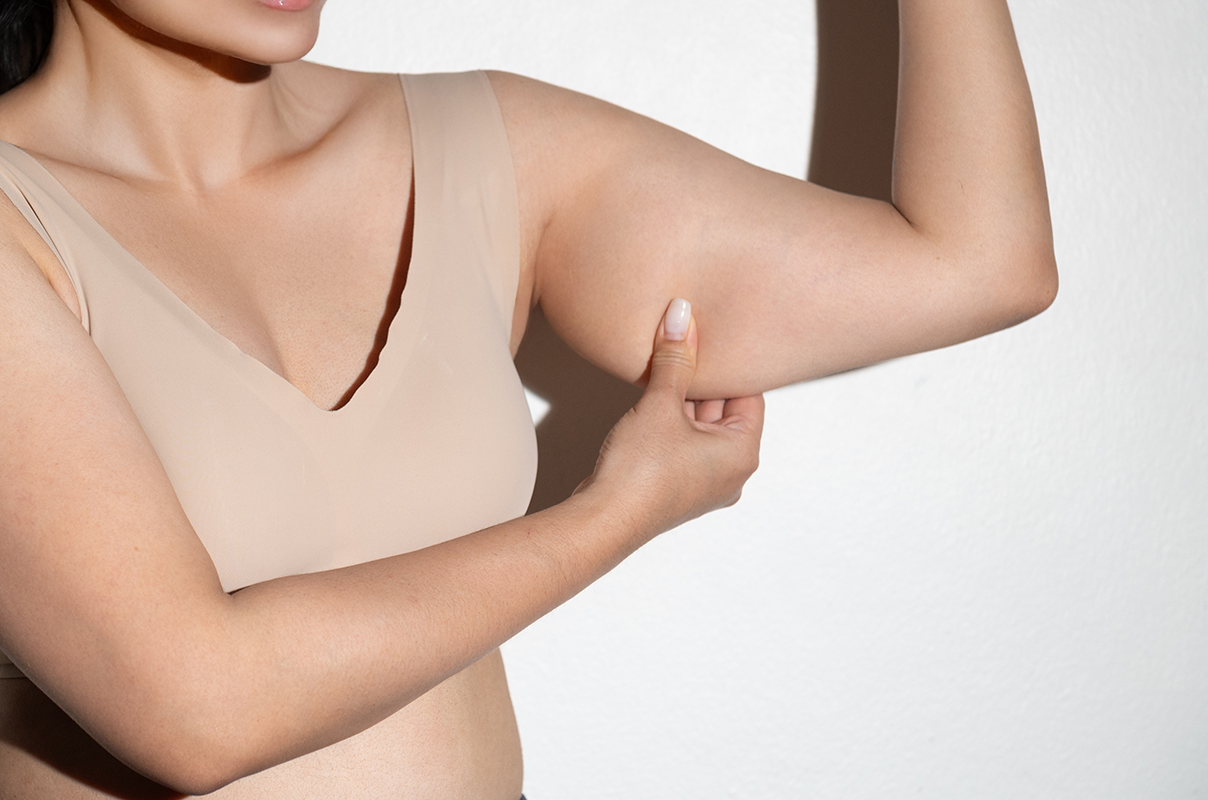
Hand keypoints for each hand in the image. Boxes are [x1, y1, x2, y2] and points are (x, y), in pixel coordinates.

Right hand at [579, 298, 764, 539]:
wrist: (604, 520)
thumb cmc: (641, 473)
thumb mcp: (661, 405)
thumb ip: (675, 360)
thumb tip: (682, 316)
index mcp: (743, 452)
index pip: (749, 394)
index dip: (729, 364)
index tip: (714, 338)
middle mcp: (731, 471)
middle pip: (724, 410)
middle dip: (702, 380)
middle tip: (685, 345)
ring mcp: (704, 482)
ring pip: (700, 427)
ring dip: (682, 400)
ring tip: (665, 368)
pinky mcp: (678, 487)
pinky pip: (682, 444)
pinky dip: (671, 422)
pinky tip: (651, 401)